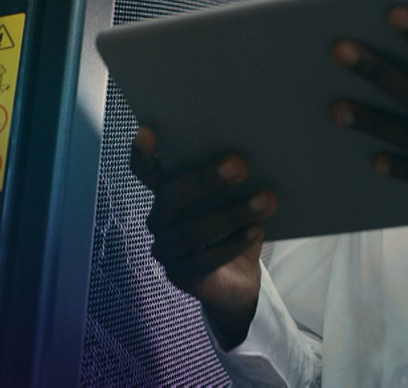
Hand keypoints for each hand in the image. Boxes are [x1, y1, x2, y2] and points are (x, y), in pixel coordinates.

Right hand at [128, 127, 275, 348]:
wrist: (239, 277)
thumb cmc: (234, 225)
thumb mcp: (231, 197)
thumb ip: (229, 177)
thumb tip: (250, 151)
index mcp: (165, 194)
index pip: (145, 171)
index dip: (142, 153)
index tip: (147, 130)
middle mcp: (159, 220)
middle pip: (170, 196)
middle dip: (204, 179)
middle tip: (240, 164)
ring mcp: (167, 251)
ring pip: (190, 231)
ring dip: (230, 213)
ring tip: (265, 200)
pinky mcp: (182, 277)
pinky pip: (204, 260)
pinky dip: (233, 244)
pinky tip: (257, 230)